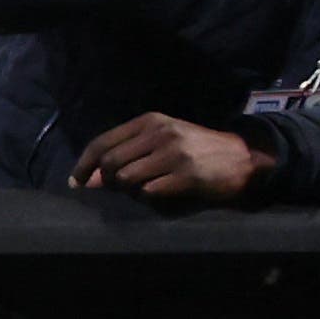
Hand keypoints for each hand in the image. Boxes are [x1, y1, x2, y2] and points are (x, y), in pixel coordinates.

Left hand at [69, 108, 263, 205]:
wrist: (244, 156)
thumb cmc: (197, 149)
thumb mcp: (162, 141)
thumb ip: (126, 155)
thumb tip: (87, 181)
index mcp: (150, 121)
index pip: (101, 142)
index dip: (83, 165)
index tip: (75, 181)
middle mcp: (159, 133)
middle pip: (109, 163)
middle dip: (106, 180)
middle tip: (117, 188)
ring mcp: (173, 154)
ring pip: (125, 178)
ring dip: (128, 190)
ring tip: (143, 188)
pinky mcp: (186, 175)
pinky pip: (148, 192)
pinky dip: (148, 197)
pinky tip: (160, 193)